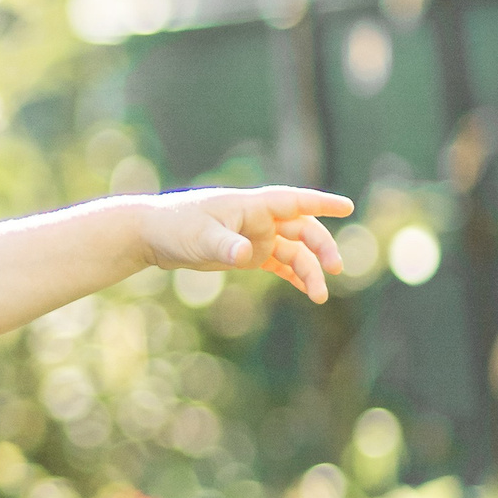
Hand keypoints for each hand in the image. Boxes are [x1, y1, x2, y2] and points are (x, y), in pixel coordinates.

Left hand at [136, 185, 352, 302]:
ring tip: (319, 296)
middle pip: (302, 229)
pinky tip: (308, 291)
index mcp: (251, 206)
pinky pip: (279, 264)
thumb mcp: (200, 237)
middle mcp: (258, 219)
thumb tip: (247, 255)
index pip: (294, 200)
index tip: (347, 207)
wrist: (151, 236)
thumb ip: (225, 245)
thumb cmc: (174, 228)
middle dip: (322, 247)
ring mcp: (254, 237)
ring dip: (309, 270)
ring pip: (293, 252)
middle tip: (334, 269)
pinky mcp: (246, 255)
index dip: (321, 203)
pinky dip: (294, 276)